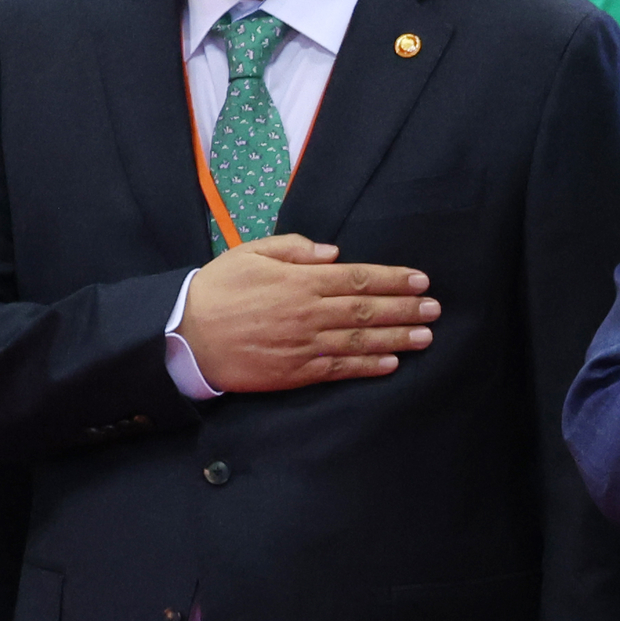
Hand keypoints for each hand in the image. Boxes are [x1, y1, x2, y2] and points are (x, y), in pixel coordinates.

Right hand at [177, 236, 436, 392]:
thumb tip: (334, 253)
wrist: (184, 336)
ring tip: (426, 336)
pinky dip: (368, 367)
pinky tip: (392, 363)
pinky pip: (339, 369)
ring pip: (360, 341)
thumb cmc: (217, 289)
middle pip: (368, 310)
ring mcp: (304, 345)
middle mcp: (309, 313)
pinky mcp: (295, 372)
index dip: (394, 279)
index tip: (421, 281)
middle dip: (406, 309)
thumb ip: (295, 248)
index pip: (359, 278)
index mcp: (301, 281)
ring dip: (398, 339)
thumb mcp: (251, 253)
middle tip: (435, 309)